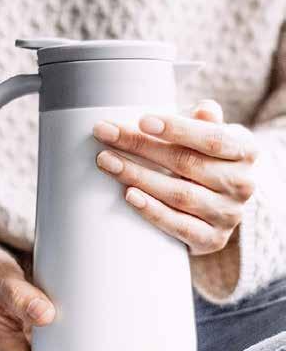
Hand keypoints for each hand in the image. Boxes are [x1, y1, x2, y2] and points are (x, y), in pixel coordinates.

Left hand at [93, 100, 257, 254]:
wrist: (215, 208)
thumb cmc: (204, 162)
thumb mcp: (209, 137)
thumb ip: (204, 121)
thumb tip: (203, 110)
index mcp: (245, 151)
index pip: (211, 138)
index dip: (177, 129)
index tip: (142, 121)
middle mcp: (242, 184)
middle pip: (186, 163)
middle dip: (140, 147)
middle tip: (105, 135)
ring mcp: (227, 215)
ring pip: (178, 194)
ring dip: (138, 176)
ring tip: (107, 162)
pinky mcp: (211, 240)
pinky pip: (178, 226)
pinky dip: (152, 210)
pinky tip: (129, 195)